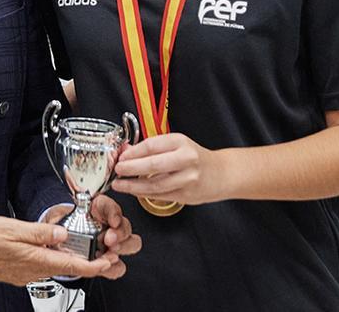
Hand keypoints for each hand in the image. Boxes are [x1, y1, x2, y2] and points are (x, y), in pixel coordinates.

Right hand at [0, 215, 113, 286]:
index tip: (108, 262)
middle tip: (103, 252)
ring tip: (83, 248)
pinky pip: (42, 265)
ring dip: (71, 260)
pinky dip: (54, 258)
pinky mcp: (18, 270)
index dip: (94, 265)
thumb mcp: (13, 228)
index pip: (72, 266)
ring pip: (55, 266)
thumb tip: (61, 233)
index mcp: (35, 259)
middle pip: (67, 268)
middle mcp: (33, 269)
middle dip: (87, 262)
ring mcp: (25, 271)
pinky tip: (53, 249)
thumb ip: (40, 231)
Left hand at [39, 197, 140, 276]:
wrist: (57, 242)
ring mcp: (111, 243)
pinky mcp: (108, 260)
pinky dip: (115, 267)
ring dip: (122, 248)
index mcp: (98, 209)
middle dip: (121, 233)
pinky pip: (119, 266)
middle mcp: (108, 225)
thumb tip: (57, 221)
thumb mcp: (57, 216)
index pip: (111, 206)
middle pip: (126, 226)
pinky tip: (106, 265)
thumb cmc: (61, 226)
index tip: (112, 221)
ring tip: (109, 253)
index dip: (114, 213)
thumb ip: (59, 216)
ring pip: (130, 243)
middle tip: (110, 239)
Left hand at [111, 133, 228, 205]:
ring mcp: (188, 179)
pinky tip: (134, 191)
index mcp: (181, 142)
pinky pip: (160, 195)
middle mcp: (186, 159)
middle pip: (153, 165)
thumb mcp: (176, 145)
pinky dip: (144, 194)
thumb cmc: (195, 157)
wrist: (221, 173)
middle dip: (130, 168)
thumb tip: (126, 150)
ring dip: (133, 185)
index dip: (133, 152)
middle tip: (117, 170)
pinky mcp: (186, 195)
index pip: (151, 145)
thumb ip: (152, 148)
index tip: (120, 156)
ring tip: (120, 184)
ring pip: (155, 185)